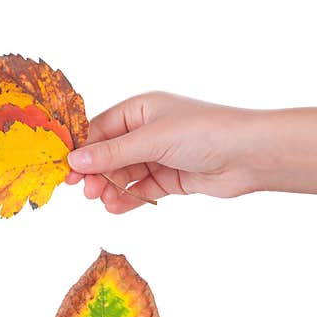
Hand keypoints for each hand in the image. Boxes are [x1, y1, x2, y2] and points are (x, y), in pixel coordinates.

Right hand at [65, 92, 266, 212]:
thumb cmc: (205, 133)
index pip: (99, 130)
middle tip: (87, 192)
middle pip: (108, 155)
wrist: (250, 156)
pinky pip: (138, 189)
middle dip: (96, 174)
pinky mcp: (168, 178)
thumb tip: (74, 161)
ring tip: (106, 202)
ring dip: (111, 189)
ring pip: (121, 174)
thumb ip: (111, 153)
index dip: (82, 151)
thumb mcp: (151, 140)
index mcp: (140, 110)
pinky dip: (127, 198)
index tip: (66, 172)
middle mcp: (146, 130)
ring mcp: (157, 155)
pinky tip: (118, 207)